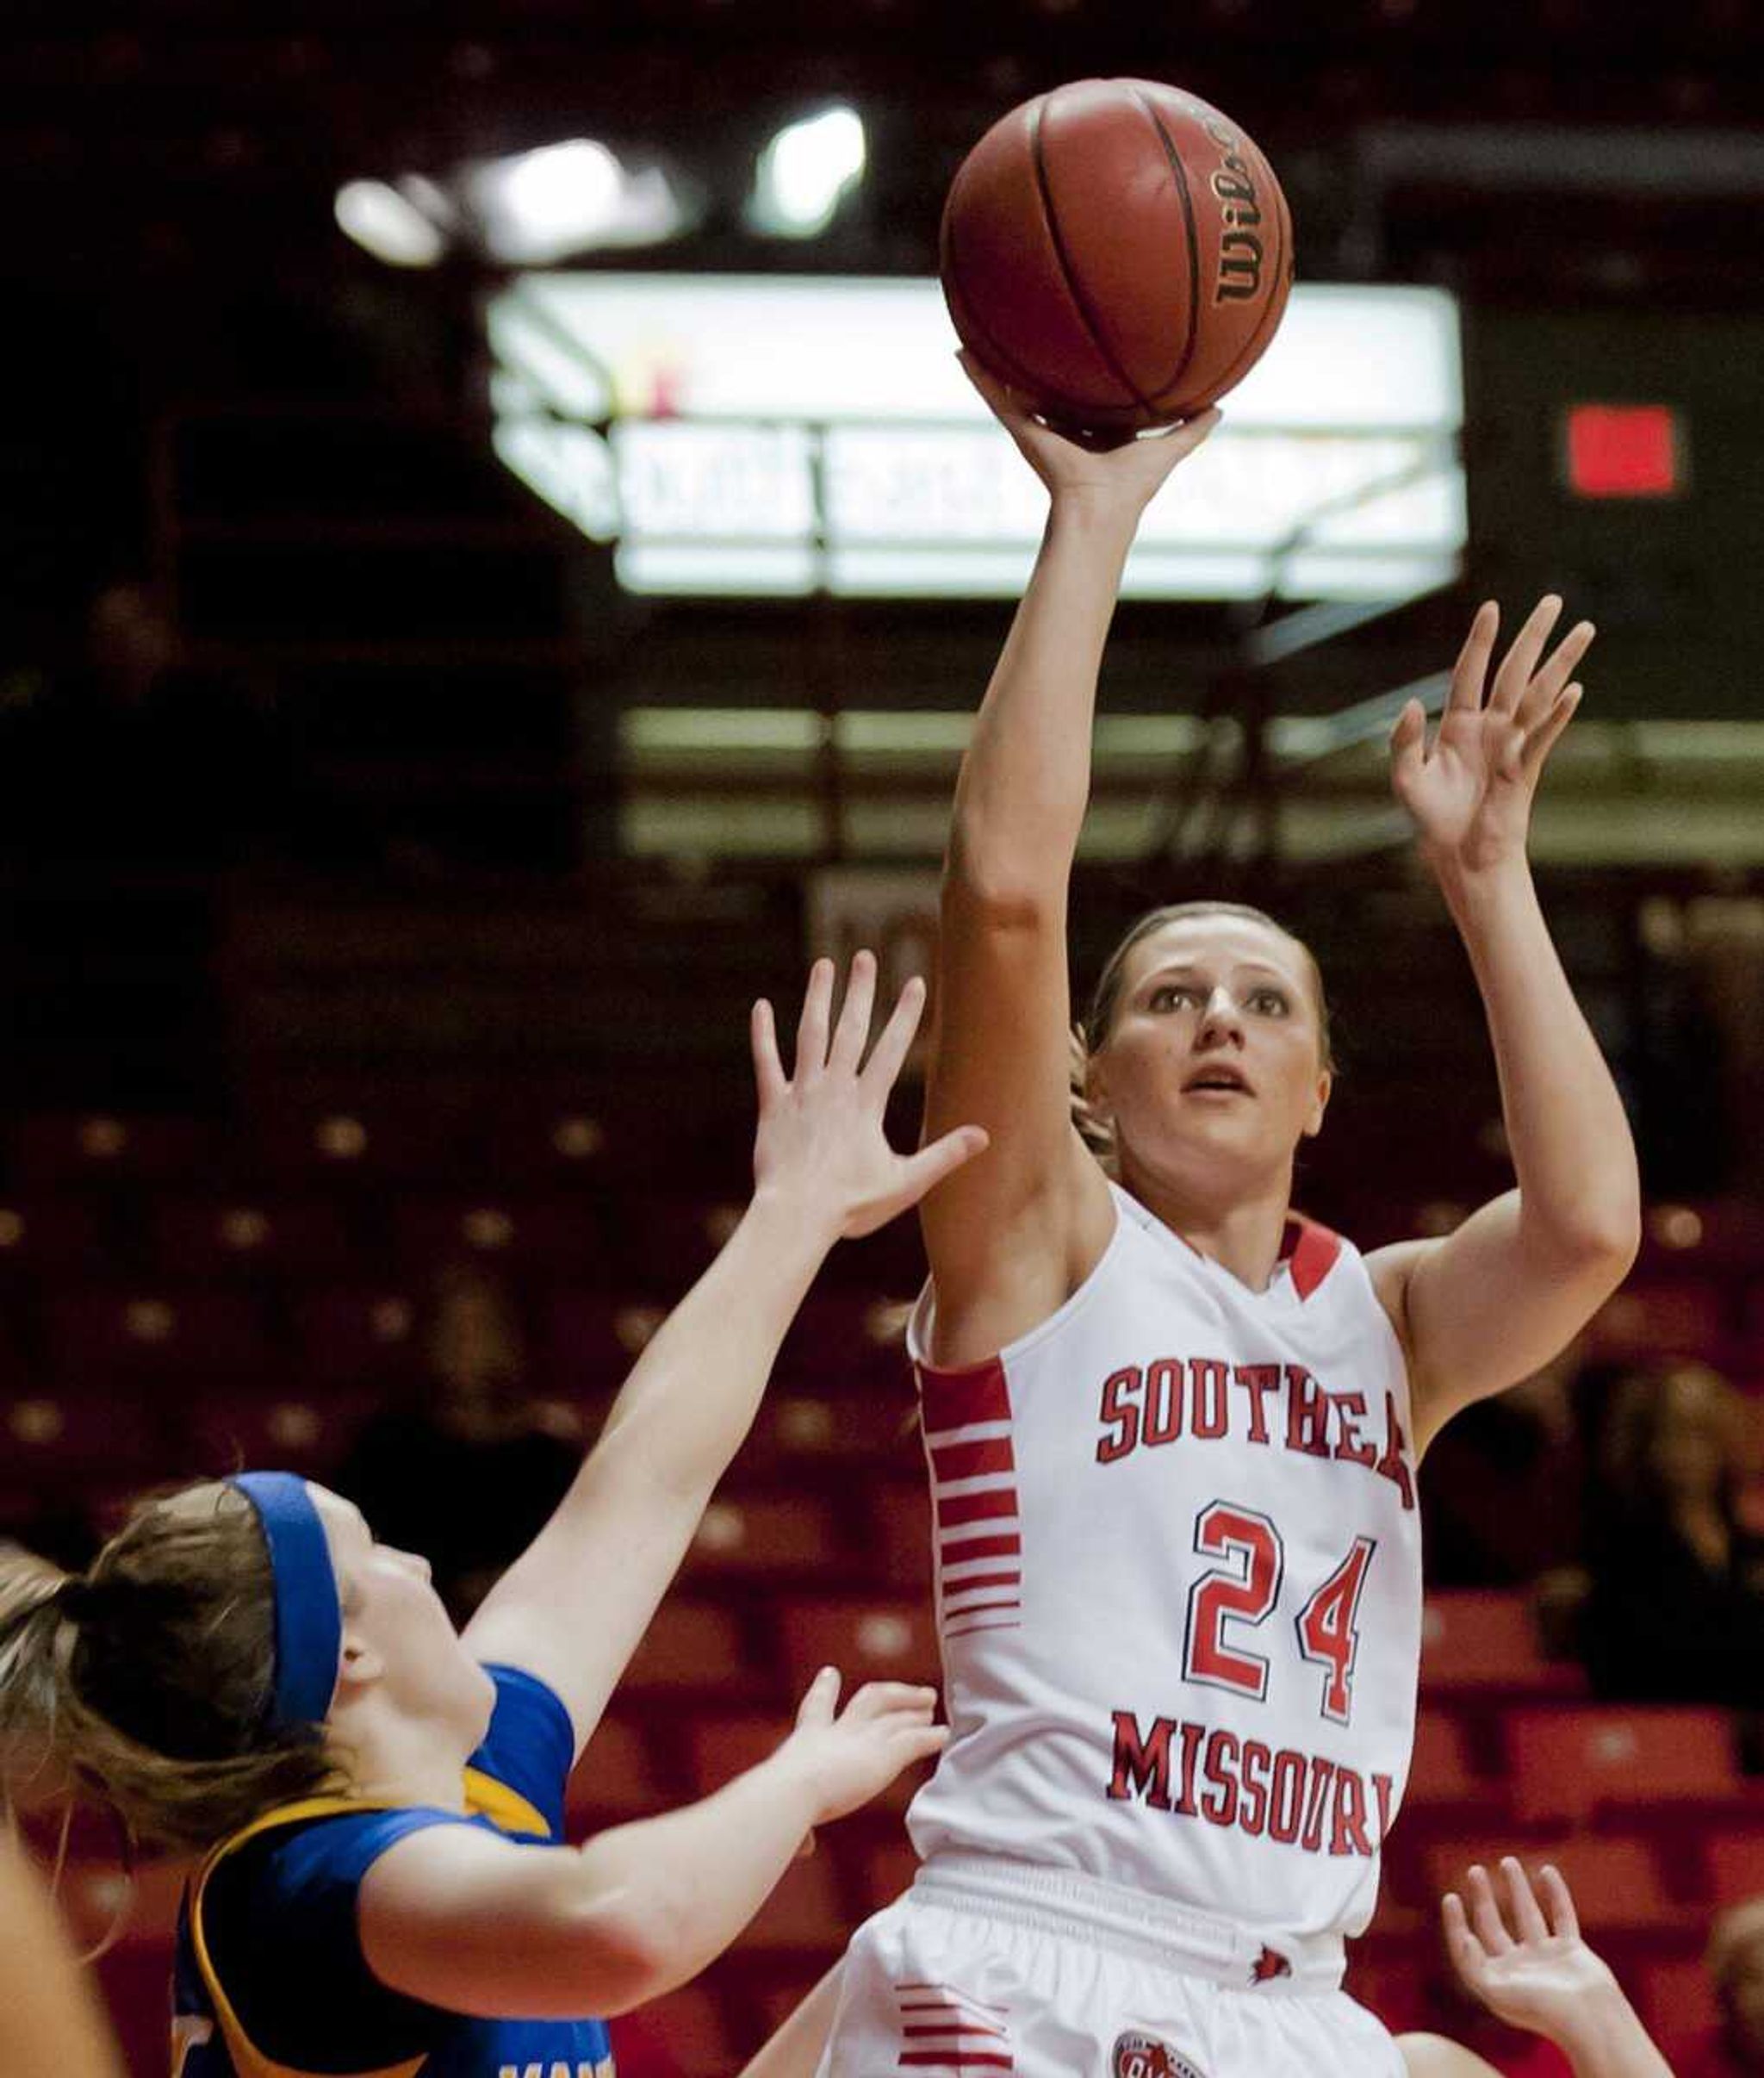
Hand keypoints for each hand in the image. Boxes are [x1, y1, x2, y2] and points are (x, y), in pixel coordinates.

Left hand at [750, 952, 987, 1239]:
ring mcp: (802, 1094)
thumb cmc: (852, 1206)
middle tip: (866, 956)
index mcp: (867, 1105)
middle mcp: (835, 1089)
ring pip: (810, 1035)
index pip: (892, 1050)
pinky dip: (762, 1035)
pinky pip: (767, 1063)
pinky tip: (760, 1007)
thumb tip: (983, 1136)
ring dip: (818, 998)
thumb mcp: (906, 1183)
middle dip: (861, 991)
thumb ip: (944, 1155)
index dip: (906, 1015)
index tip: (916, 982)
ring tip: (824, 966)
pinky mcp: (773, 1107)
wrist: (796, 1216)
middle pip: (851, 1030)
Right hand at [779, 1667, 947, 1826]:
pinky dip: (930, 1737)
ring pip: (896, 1715)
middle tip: (910, 1691)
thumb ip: (801, 1831)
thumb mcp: (786, 1811)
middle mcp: (839, 1732)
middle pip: (868, 1700)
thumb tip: (804, 1848)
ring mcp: (863, 1739)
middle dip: (891, 1692)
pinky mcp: (885, 1753)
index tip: (831, 1673)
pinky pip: (914, 1741)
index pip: (817, 1709)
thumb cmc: (779, 1805)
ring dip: (914, 1707)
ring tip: (930, 1704)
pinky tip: (943, 1735)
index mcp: (808, 1740)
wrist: (790, 1793)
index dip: (825, 1689)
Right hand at [960, 351, 1218, 519]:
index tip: (1086, 353)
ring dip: (996, 366)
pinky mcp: (1023, 432)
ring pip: (1016, 391)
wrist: (1100, 509)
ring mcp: (1040, 431)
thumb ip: (1193, 429)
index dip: (1088, 379)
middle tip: (1033, 331)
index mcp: (1095, 435)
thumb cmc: (1133, 489)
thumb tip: (1222, 407)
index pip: (1088, 402)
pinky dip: (978, 376)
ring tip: (981, 332)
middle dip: (1041, 369)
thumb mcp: (1169, 449)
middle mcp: (1065, 430)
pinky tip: (962, 350)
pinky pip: (997, 398)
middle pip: (1050, 392)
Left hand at [1390, 597, 1592, 879]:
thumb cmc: (1434, 820)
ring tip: (1584, 630)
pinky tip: (1574, 691)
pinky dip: (1557, 714)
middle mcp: (1489, 729)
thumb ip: (1404, 741)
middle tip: (1554, 601)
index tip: (1492, 608)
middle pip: (1513, 672)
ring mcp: (1512, 745)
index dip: (1480, 642)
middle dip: (1533, 636)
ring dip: (1561, 662)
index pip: (1469, 673)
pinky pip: (1544, 735)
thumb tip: (1413, 703)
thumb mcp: (1408, 779)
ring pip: (1538, 693)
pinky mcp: (1526, 768)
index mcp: (1458, 726)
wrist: (1462, 857)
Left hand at [1443, 1859, 1622, 2046]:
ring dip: (1517, 1888)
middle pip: (1495, 1926)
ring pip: (1528, 1915)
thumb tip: (1466, 1938)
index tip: (1451, 1897)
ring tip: (1507, 1861)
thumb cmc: (1543, 2011)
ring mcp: (1547, 1959)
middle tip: (1474, 1870)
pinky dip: (1556, 1893)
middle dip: (1483, 1898)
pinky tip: (1547, 1870)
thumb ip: (1473, 1968)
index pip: (1470, 1948)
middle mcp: (1521, 1969)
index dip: (1457, 1924)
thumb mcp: (1497, 1994)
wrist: (1591, 2021)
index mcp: (1500, 1981)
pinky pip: (1562, 1915)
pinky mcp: (1573, 1952)